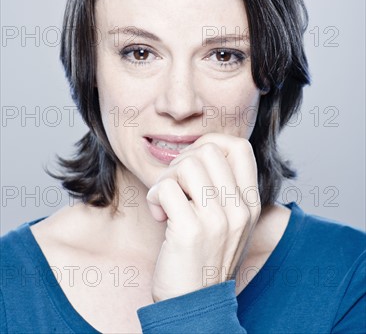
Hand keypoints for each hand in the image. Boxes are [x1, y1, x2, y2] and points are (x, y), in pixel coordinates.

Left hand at [146, 133, 260, 301]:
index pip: (240, 146)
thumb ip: (223, 188)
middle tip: (174, 186)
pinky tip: (159, 215)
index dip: (211, 143)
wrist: (195, 305)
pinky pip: (165, 188)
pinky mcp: (191, 231)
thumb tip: (199, 150)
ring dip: (166, 179)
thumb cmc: (204, 257)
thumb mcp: (229, 222)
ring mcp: (218, 220)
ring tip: (166, 202)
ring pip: (186, 164)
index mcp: (251, 203)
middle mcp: (240, 209)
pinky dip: (154, 197)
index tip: (193, 162)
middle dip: (181, 162)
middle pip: (208, 150)